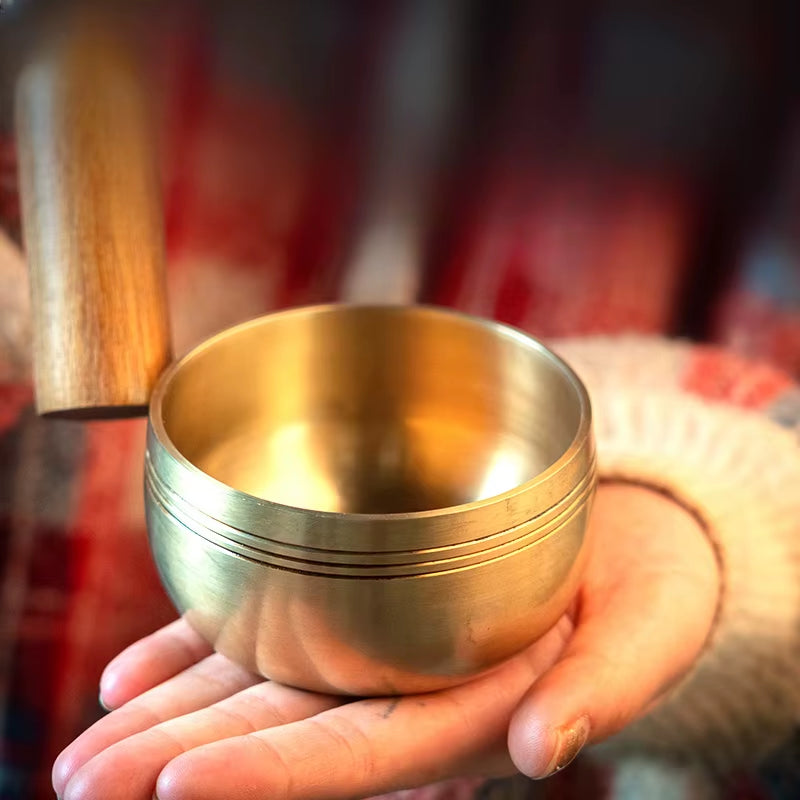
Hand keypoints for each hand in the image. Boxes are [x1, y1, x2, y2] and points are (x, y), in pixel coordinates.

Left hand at [53, 484, 718, 799]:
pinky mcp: (366, 597)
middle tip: (82, 779)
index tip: (179, 786)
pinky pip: (276, 626)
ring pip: (264, 683)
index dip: (273, 775)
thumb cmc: (648, 587)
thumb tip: (545, 750)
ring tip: (87, 738)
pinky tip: (135, 671)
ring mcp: (380, 647)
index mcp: (473, 711)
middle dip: (183, 758)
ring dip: (172, 711)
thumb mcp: (649, 631)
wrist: (630, 539)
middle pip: (286, 729)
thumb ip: (607, 689)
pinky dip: (203, 645)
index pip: (360, 756)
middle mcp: (410, 688)